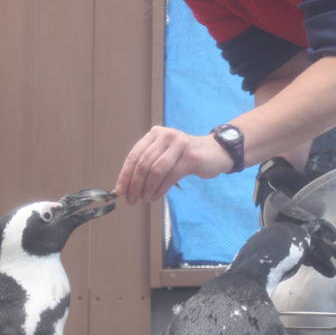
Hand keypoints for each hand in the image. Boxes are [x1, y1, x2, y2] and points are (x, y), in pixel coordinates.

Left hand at [114, 126, 234, 204]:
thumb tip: (125, 187)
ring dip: (148, 188)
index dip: (125, 175)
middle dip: (135, 185)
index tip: (120, 191)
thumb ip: (147, 165)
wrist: (215, 152)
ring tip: (146, 198)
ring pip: (156, 171)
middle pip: (143, 164)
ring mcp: (179, 144)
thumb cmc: (185, 157)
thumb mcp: (164, 155)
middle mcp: (165, 135)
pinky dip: (160, 189)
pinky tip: (156, 196)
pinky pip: (170, 176)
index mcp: (155, 134)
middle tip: (132, 199)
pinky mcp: (191, 157)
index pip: (134, 155)